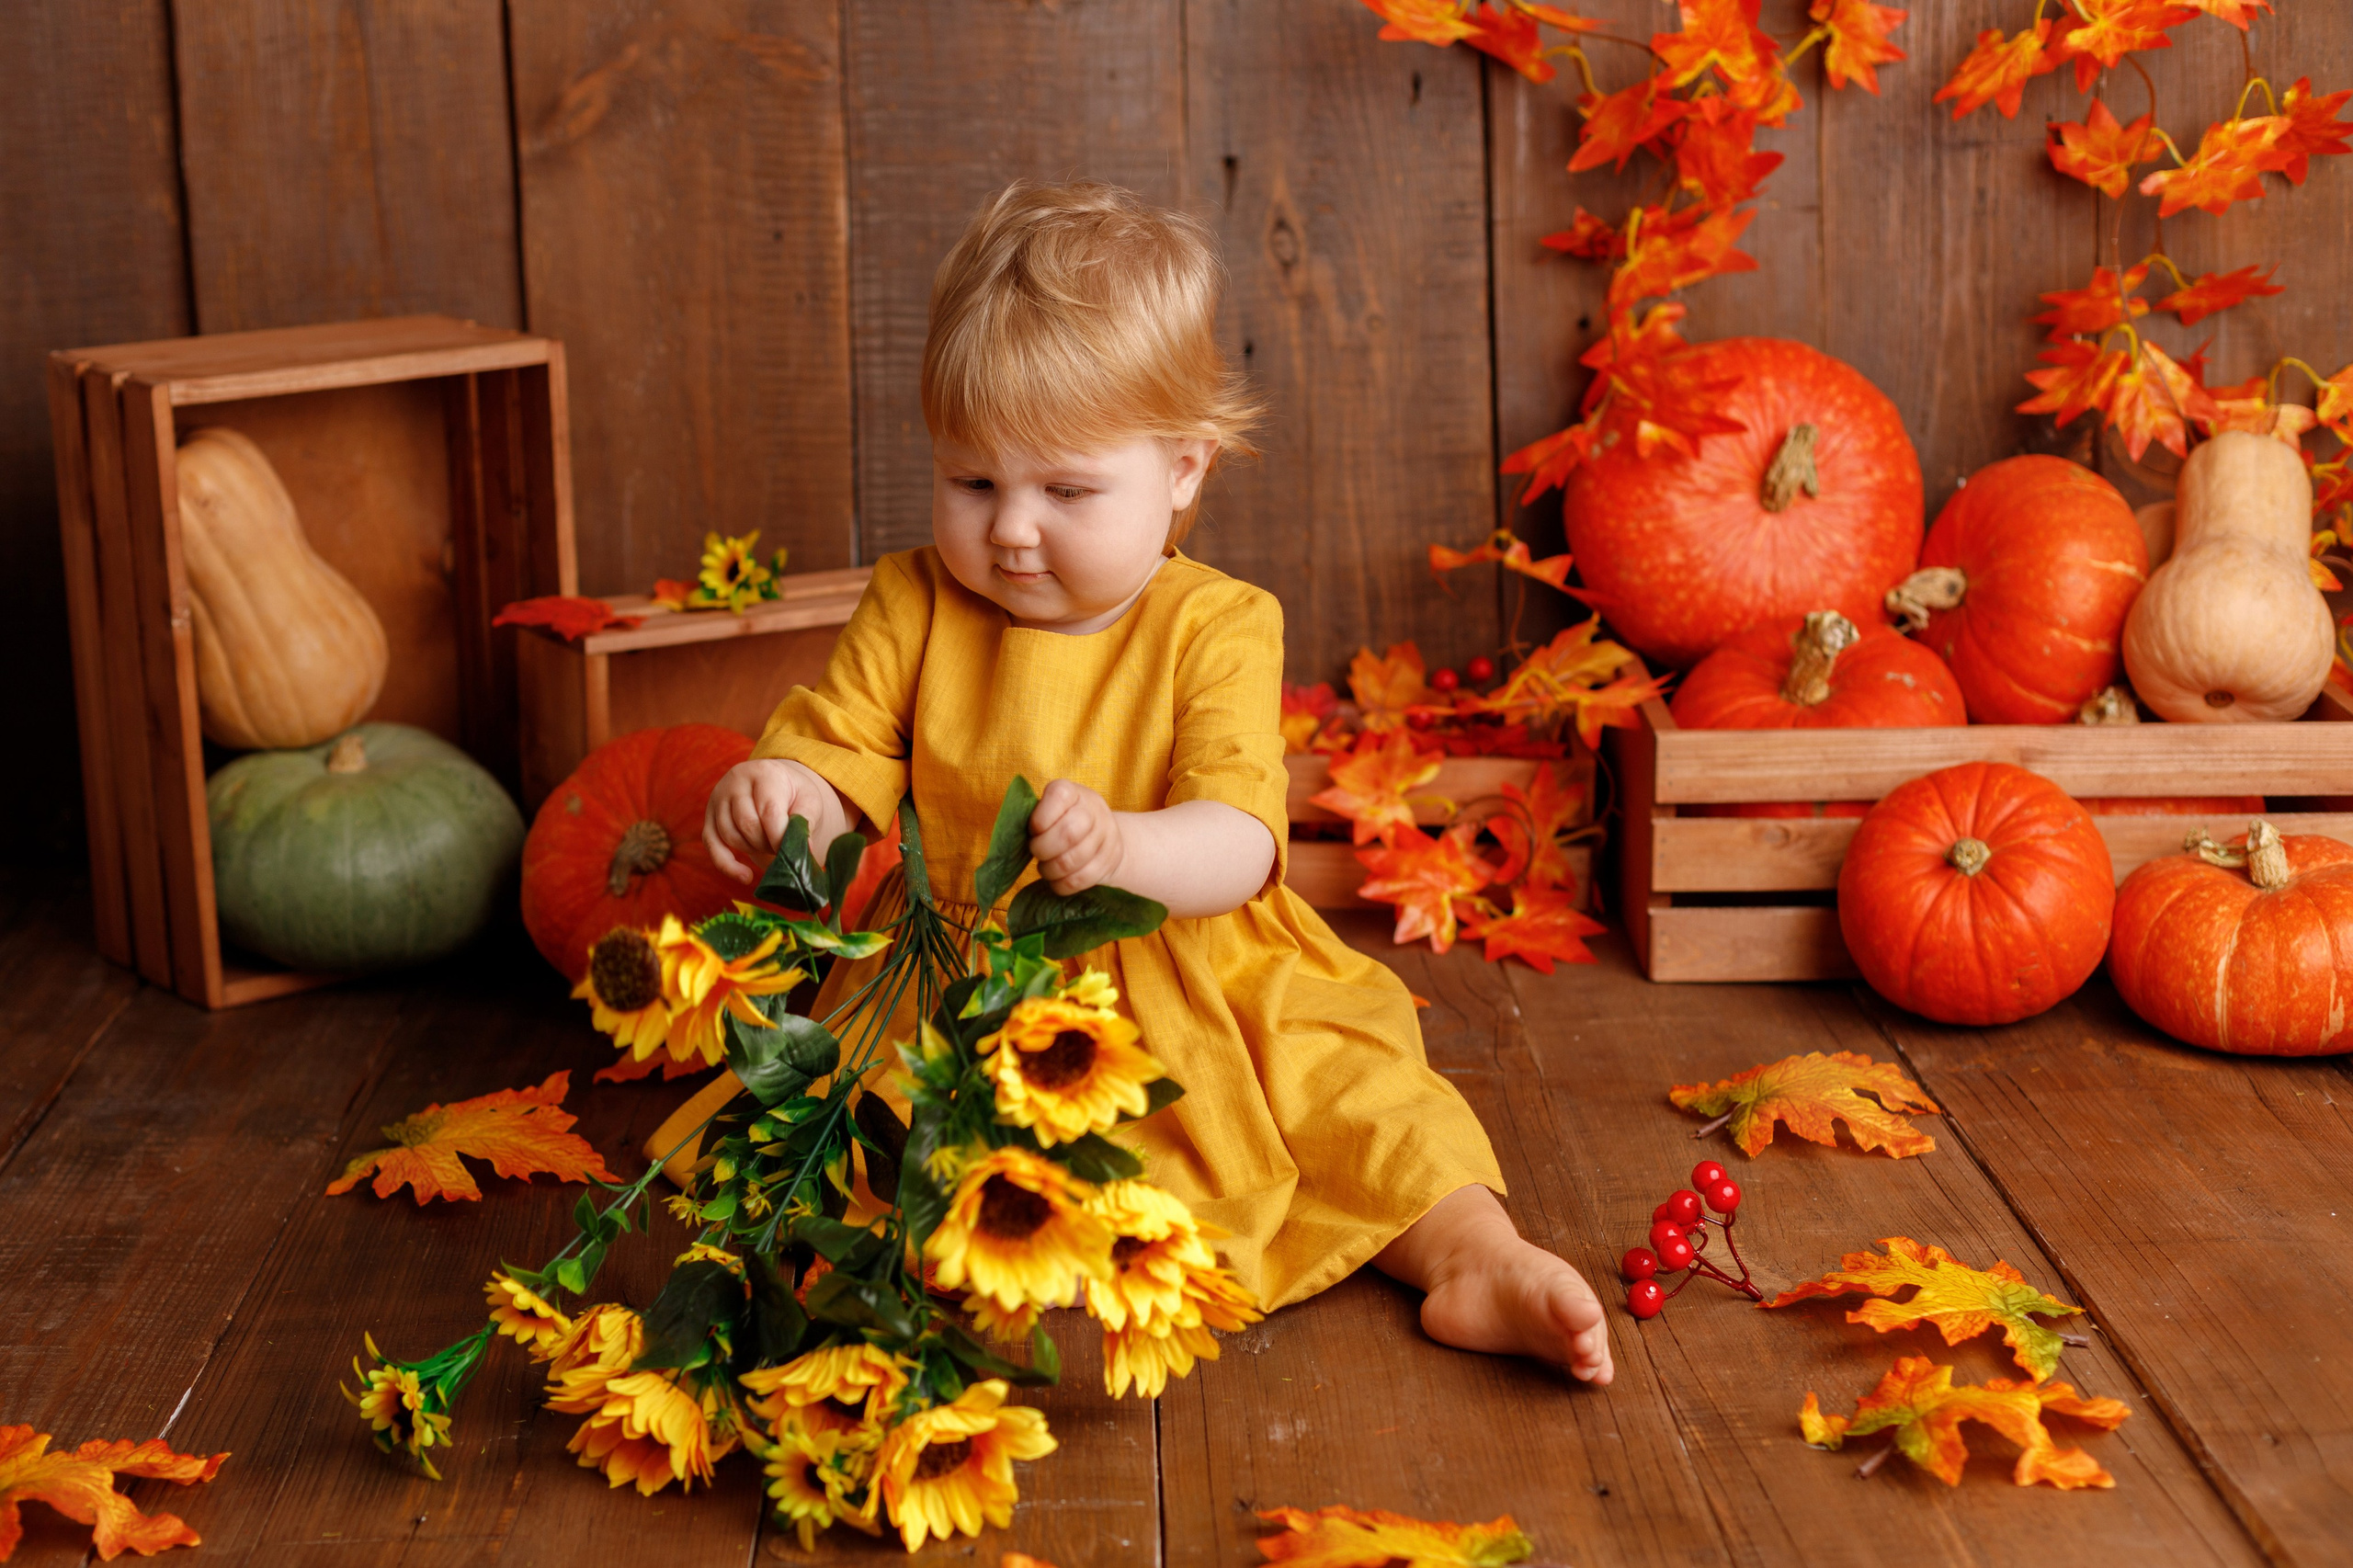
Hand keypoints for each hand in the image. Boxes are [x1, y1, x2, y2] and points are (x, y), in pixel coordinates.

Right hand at [703, 759, 850, 884]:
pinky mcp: (709, 817)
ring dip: (752, 850)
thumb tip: (805, 851)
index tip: (791, 850)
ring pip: (730, 836)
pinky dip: (727, 866)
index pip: (769, 812)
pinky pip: (712, 846)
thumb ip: (806, 822)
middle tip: (783, 848)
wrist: (775, 785)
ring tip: (770, 848)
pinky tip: (746, 877)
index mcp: (764, 773)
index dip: (780, 838)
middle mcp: (735, 781)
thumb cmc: (793, 794)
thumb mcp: (808, 801)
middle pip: (748, 825)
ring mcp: (719, 798)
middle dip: (767, 844)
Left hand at [1030, 779, 1124, 894]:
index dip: (1040, 818)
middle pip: (1068, 833)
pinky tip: (1056, 879)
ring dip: (1050, 870)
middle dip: (1043, 848)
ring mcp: (1105, 836)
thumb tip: (1011, 834)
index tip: (1033, 829)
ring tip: (1045, 868)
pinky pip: (1080, 879)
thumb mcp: (1051, 810)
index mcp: (1073, 792)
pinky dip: (1061, 884)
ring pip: (1072, 860)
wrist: (1105, 839)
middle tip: (1036, 852)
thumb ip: (1035, 816)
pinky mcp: (1108, 862)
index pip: (1059, 796)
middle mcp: (1093, 809)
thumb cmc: (1064, 822)